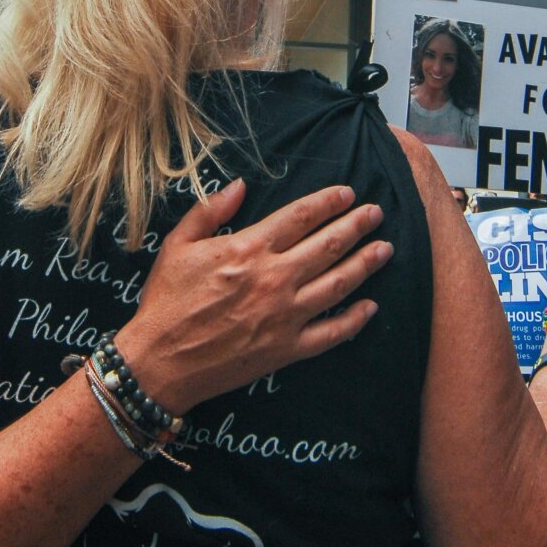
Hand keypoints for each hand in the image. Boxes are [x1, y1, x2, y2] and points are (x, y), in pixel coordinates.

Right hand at [115, 181, 390, 412]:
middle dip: (357, 226)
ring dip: (365, 264)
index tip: (347, 194)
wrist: (161, 360)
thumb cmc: (167, 301)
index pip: (300, 217)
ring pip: (339, 284)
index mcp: (249, 248)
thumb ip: (210, 210)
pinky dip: (355, 320)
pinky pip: (332, 332)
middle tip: (376, 214)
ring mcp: (286, 315)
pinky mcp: (288, 348)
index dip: (327, 202)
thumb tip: (240, 186)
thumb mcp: (178, 244)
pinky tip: (370, 307)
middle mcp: (275, 278)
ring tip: (384, 250)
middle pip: (328, 245)